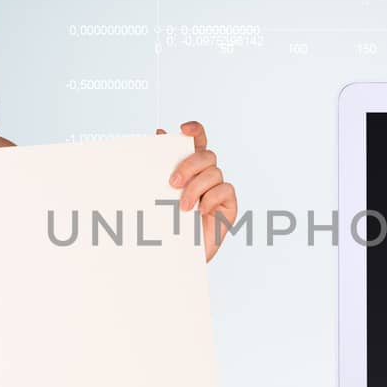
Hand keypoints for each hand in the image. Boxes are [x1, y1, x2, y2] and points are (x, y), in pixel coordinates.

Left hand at [158, 121, 236, 262]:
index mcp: (189, 168)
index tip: (183, 129)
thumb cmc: (166, 226)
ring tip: (183, 207)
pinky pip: (226, 190)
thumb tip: (159, 134)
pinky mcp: (228, 206)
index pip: (197, 141)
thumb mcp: (158, 193)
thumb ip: (161, 166)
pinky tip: (201, 211)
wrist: (175, 258)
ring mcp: (218, 190)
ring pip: (214, 172)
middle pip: (206, 155)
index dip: (195, 130)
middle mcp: (206, 176)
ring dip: (196, 187)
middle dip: (189, 165)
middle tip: (172, 183)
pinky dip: (212, 198)